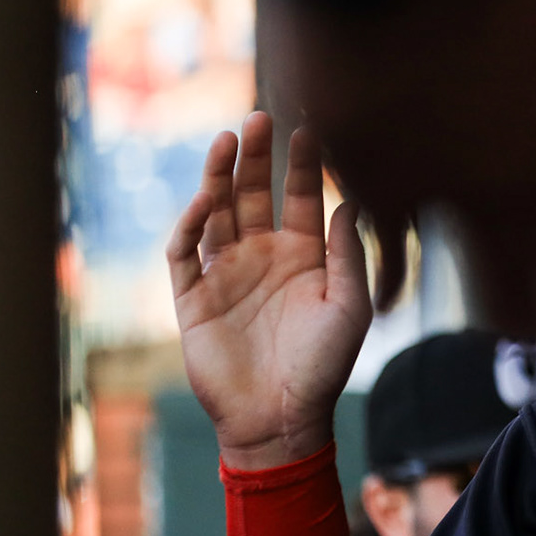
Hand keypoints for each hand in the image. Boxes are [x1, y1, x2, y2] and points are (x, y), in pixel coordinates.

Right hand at [166, 112, 371, 468]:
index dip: (303, 167)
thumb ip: (348, 255)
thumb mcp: (349, 306)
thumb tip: (350, 205)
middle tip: (260, 117)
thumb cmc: (324, 366)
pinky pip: (185, 251)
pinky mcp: (192, 297)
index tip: (308, 131)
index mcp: (303, 258)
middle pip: (255, 195)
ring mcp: (225, 274)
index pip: (301, 200)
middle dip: (257, 158)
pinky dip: (191, 223)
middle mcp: (262, 258)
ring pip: (217, 213)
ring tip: (228, 140)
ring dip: (220, 177)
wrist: (281, 418)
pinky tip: (205, 199)